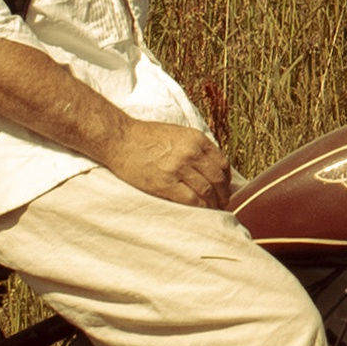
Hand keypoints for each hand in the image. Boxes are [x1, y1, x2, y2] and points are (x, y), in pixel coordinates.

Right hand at [106, 116, 234, 208]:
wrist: (120, 139)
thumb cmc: (145, 136)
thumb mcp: (178, 134)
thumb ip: (195, 147)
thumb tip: (210, 166)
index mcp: (197, 139)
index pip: (222, 163)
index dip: (227, 179)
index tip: (225, 187)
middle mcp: (192, 153)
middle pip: (218, 179)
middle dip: (223, 193)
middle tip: (223, 202)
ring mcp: (179, 168)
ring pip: (207, 191)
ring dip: (214, 203)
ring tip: (214, 210)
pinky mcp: (165, 183)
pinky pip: (192, 199)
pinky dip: (201, 207)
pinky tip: (202, 211)